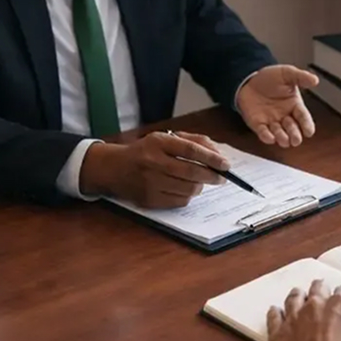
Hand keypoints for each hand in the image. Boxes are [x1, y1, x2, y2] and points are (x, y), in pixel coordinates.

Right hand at [79, 131, 229, 207]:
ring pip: (188, 189)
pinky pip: (179, 201)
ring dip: (200, 186)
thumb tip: (217, 154)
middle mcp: (152, 162)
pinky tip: (184, 189)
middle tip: (222, 177)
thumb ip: (193, 141)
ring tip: (199, 181)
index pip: (191, 150)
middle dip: (212, 176)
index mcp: (157, 142)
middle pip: (191, 172)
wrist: (114, 168)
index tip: (226, 164)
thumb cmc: (146, 151)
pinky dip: (188, 196)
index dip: (212, 158)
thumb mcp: (165, 138)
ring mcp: (149, 183)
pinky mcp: (149, 200)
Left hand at [237, 65, 319, 147]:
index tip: (309, 132)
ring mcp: (271, 121)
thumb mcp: (287, 73)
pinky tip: (270, 138)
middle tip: (296, 140)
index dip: (307, 125)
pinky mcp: (258, 124)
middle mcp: (284, 116)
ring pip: (279, 134)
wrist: (249, 79)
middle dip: (295, 135)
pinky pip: (263, 133)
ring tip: (285, 140)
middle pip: (293, 129)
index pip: (303, 117)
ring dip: (282, 138)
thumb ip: (300, 77)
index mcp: (294, 105)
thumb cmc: (269, 78)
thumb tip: (314, 80)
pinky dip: (266, 136)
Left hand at [267, 280, 340, 340]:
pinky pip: (273, 318)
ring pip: (293, 300)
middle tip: (320, 289)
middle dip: (320, 289)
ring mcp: (294, 319)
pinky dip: (274, 313)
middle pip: (317, 290)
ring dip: (297, 296)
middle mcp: (316, 307)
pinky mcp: (278, 336)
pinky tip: (274, 311)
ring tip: (297, 294)